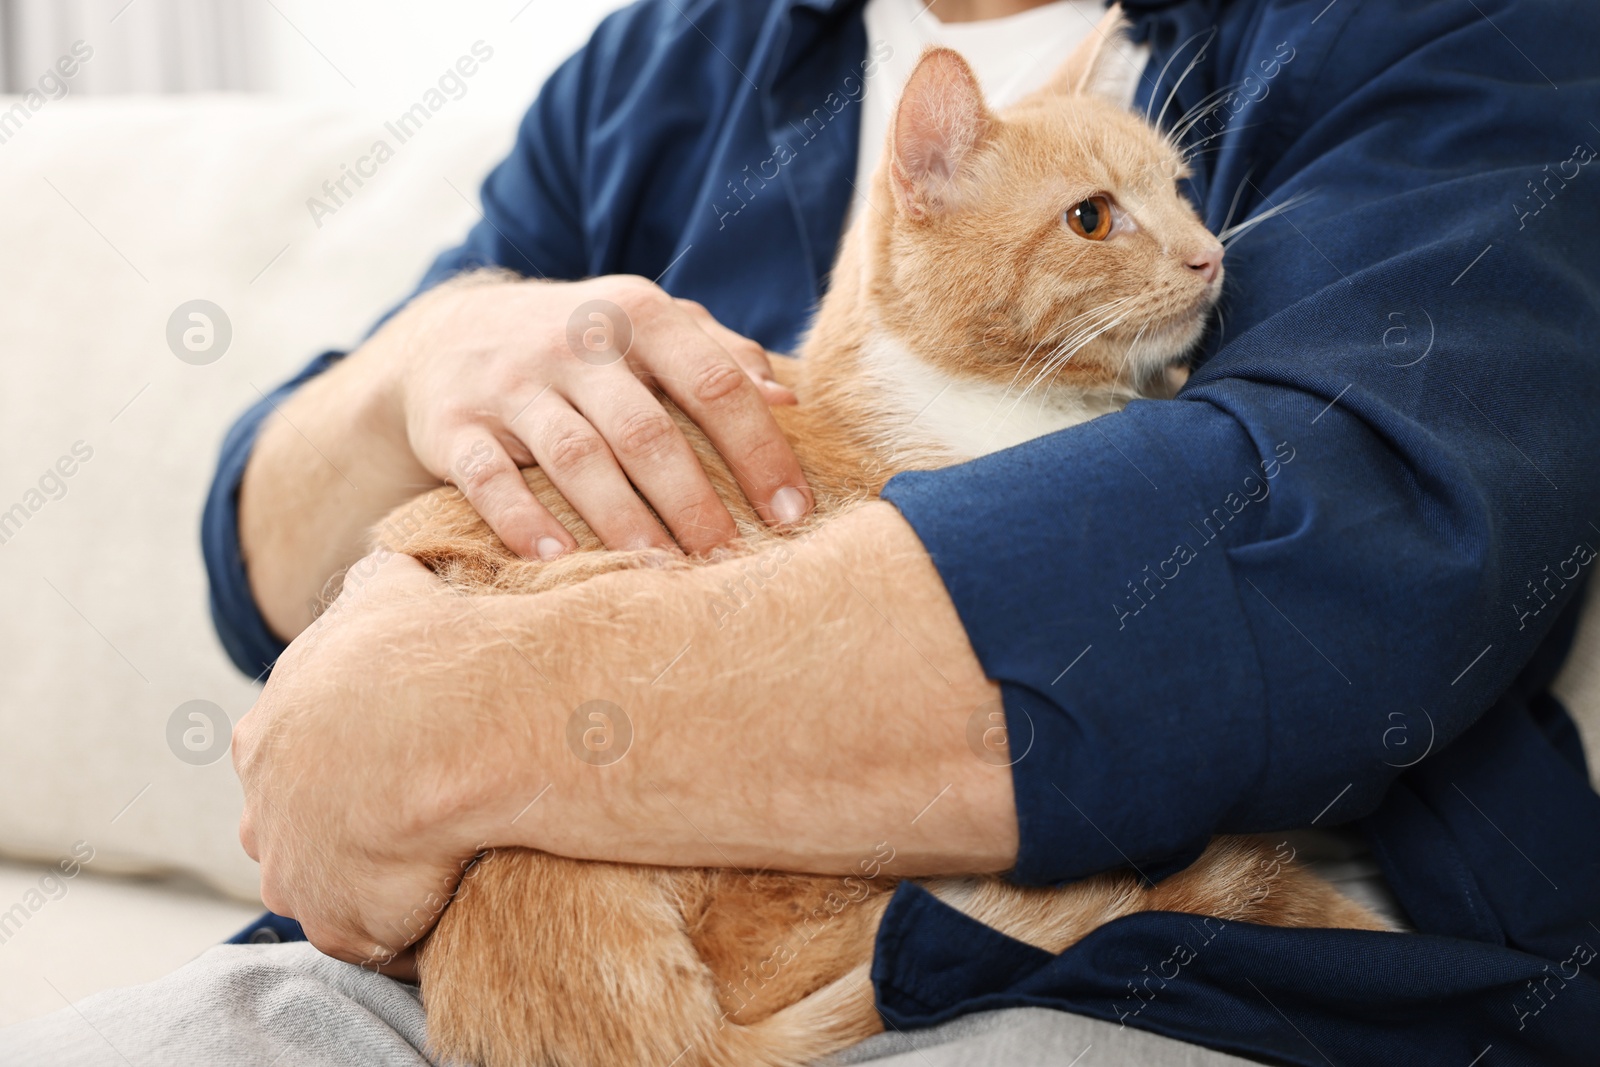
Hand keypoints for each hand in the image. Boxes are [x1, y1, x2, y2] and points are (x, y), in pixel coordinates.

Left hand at [234, 552, 484, 977]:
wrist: (442, 725)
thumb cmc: (421, 653)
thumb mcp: (385, 588)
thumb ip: (370, 586)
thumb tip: (382, 570)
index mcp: (266, 732)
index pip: (289, 757)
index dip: (339, 758)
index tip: (388, 755)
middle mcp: (263, 809)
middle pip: (294, 829)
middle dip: (339, 826)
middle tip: (409, 812)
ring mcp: (296, 873)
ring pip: (328, 886)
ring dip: (372, 879)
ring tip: (437, 860)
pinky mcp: (341, 923)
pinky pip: (378, 939)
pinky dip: (411, 926)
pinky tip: (454, 897)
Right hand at [376, 275, 811, 558]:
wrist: (447, 334)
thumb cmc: (583, 344)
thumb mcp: (650, 327)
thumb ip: (721, 353)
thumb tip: (788, 400)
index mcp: (638, 315)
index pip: (714, 383)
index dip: (759, 451)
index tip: (793, 514)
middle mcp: (575, 342)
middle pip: (646, 431)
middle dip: (694, 502)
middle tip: (729, 559)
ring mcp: (511, 383)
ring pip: (575, 456)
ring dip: (622, 520)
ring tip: (660, 571)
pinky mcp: (454, 424)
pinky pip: (489, 477)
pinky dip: (523, 521)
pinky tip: (560, 560)